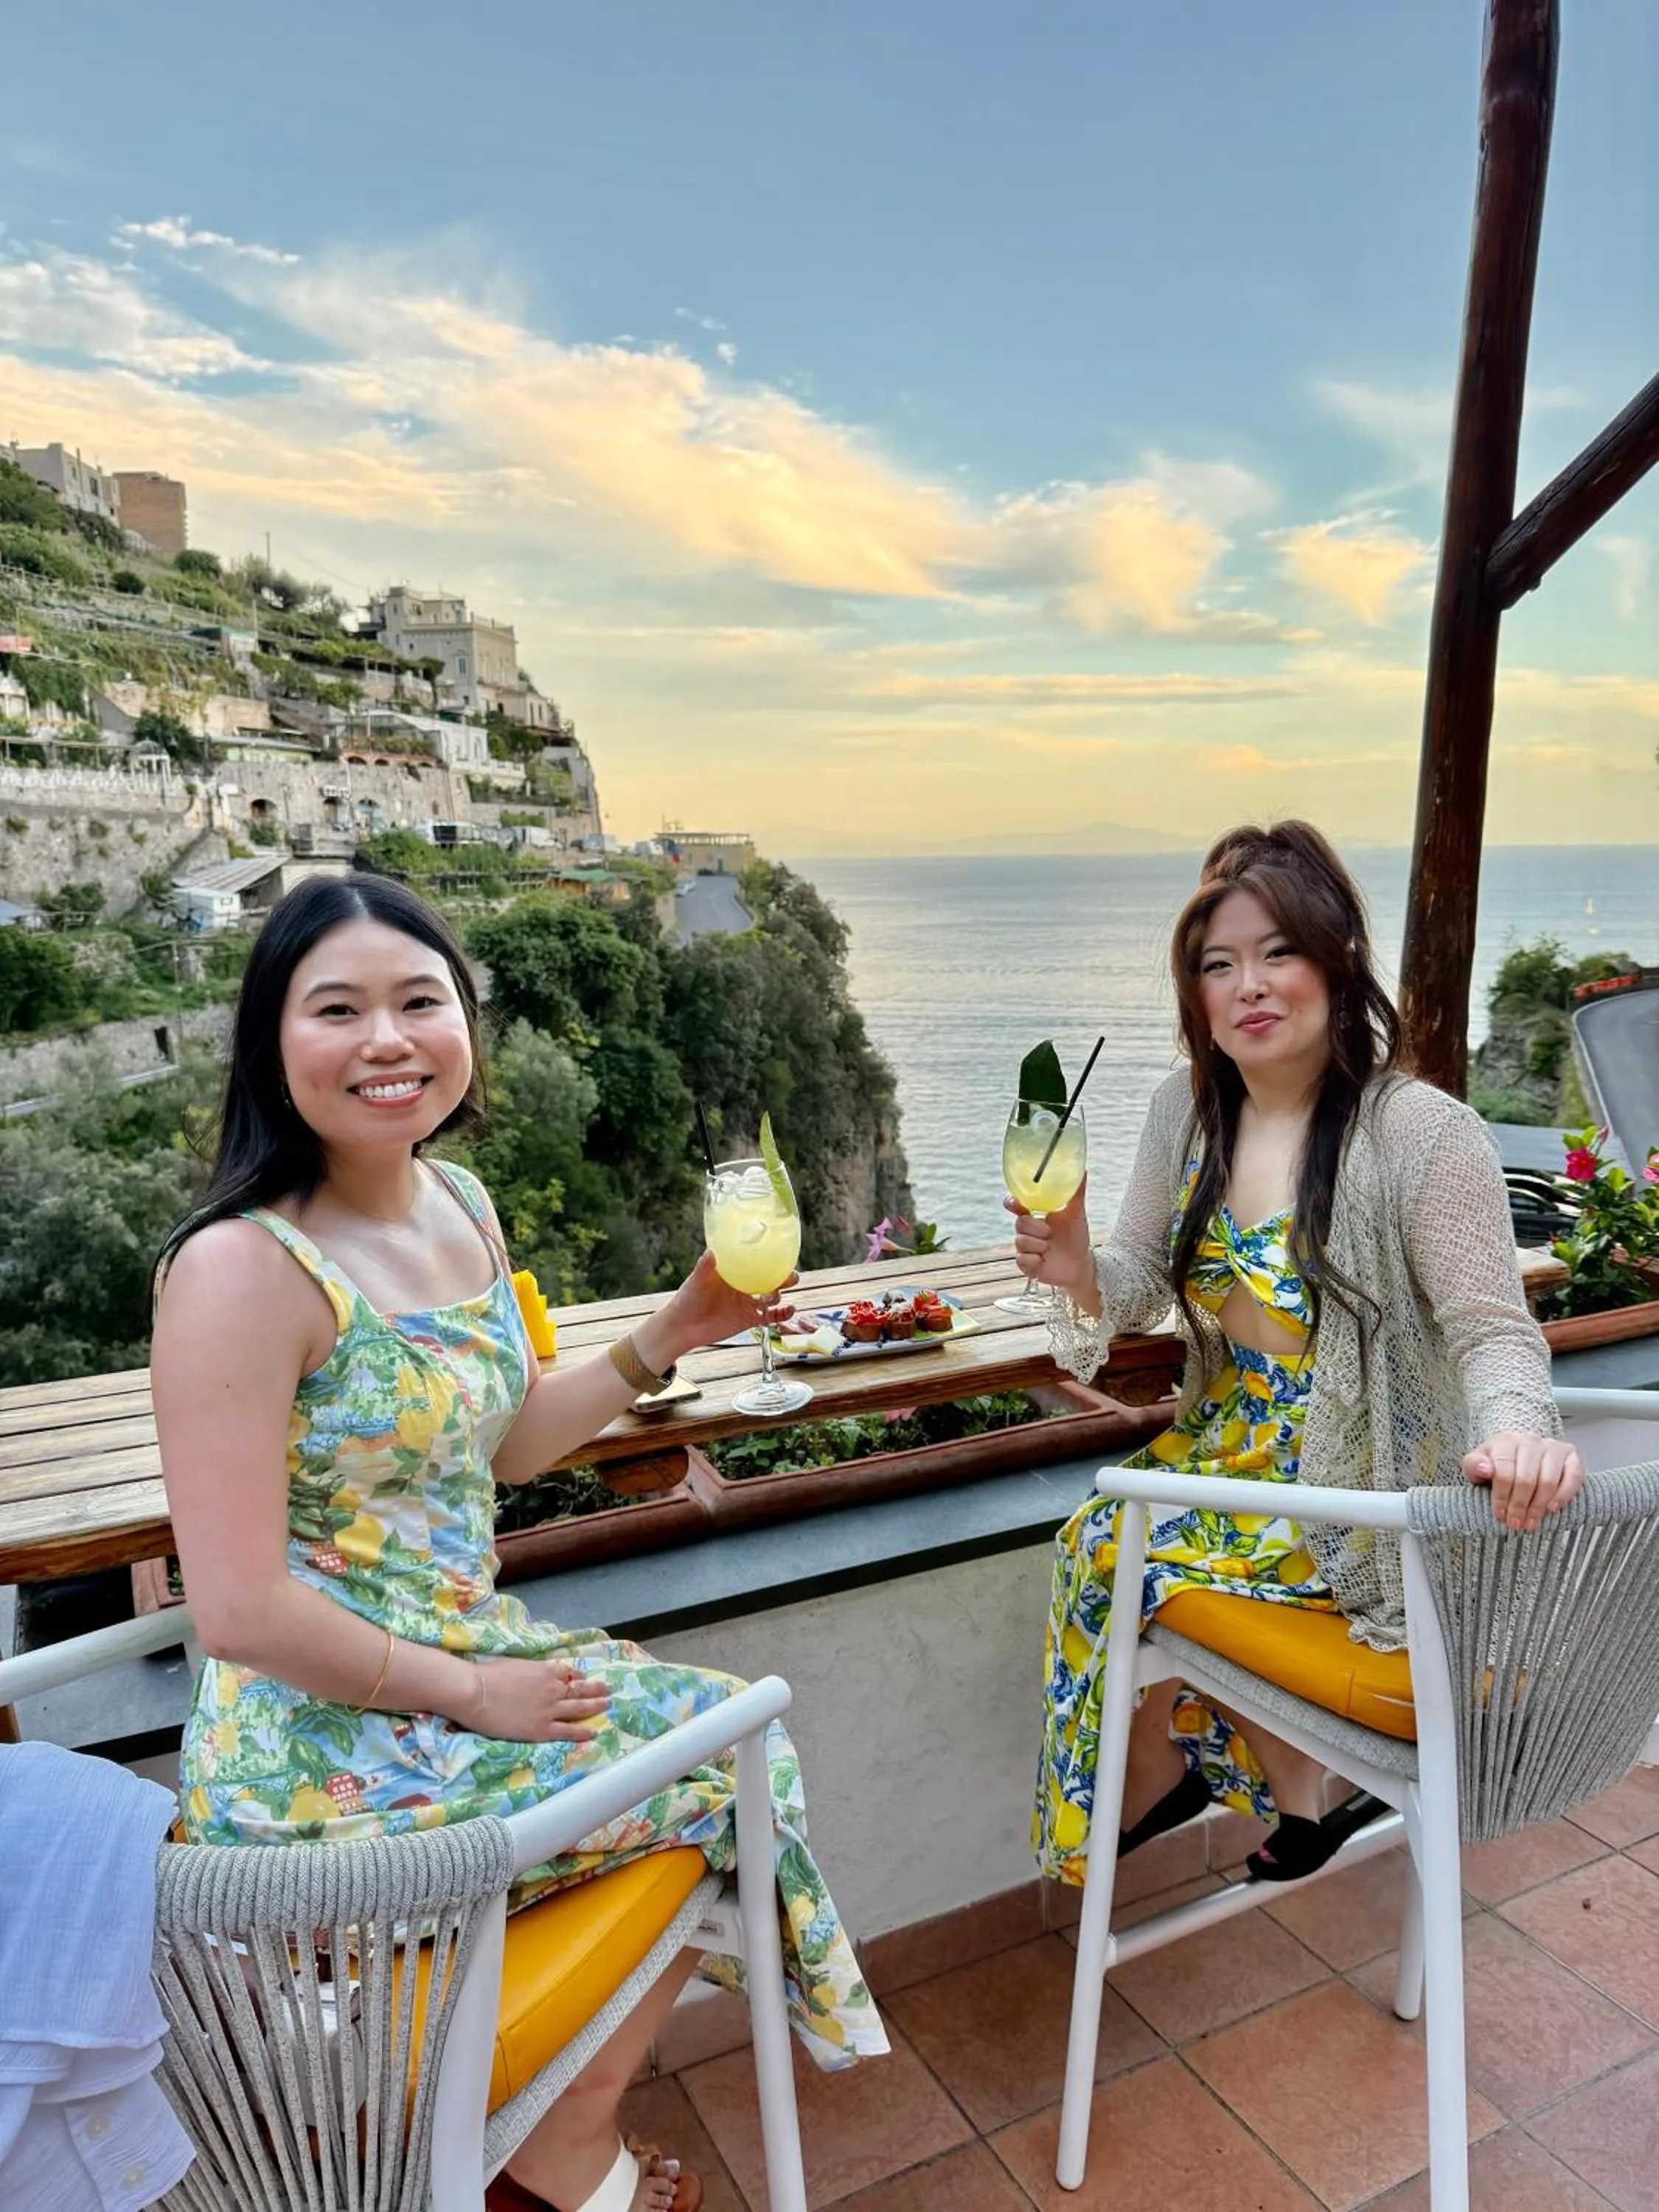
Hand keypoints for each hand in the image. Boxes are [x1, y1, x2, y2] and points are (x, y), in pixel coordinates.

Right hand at [469, 1655, 611, 1742]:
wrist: (476, 1694)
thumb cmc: (489, 1675)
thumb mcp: (515, 1664)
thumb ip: (532, 1670)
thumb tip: (536, 1674)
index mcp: (546, 1670)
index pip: (569, 1672)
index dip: (578, 1676)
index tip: (583, 1678)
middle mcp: (553, 1688)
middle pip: (581, 1689)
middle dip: (596, 1689)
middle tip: (608, 1689)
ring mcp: (550, 1710)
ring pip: (580, 1708)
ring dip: (596, 1706)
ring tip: (608, 1705)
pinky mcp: (542, 1729)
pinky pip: (568, 1731)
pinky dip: (583, 1732)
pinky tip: (593, 1732)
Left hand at [665, 1248, 797, 1353]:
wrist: (683, 1327)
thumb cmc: (687, 1299)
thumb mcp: (697, 1280)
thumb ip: (705, 1266)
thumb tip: (711, 1252)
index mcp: (734, 1271)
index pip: (756, 1260)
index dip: (770, 1257)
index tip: (782, 1253)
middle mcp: (743, 1284)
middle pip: (769, 1277)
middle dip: (783, 1276)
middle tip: (791, 1276)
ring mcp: (748, 1302)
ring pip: (772, 1296)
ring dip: (780, 1294)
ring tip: (775, 1295)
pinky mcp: (749, 1319)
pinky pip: (770, 1316)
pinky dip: (782, 1314)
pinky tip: (790, 1310)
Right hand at [1005, 1178, 1093, 1298]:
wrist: (1081, 1264)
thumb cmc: (1076, 1236)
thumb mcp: (1077, 1213)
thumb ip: (1076, 1192)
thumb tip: (1083, 1169)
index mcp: (1035, 1215)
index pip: (1015, 1204)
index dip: (1011, 1202)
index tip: (1017, 1204)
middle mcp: (1027, 1230)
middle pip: (1019, 1224)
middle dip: (1038, 1229)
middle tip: (1051, 1233)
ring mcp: (1025, 1248)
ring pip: (1020, 1242)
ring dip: (1039, 1246)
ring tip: (1051, 1249)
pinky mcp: (1026, 1266)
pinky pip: (1021, 1260)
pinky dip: (1035, 1261)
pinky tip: (1044, 1261)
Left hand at [1463, 1432, 1584, 1531]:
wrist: (1518, 1455)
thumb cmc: (1496, 1465)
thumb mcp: (1476, 1466)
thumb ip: (1474, 1466)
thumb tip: (1485, 1469)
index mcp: (1505, 1441)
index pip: (1504, 1471)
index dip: (1501, 1497)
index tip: (1500, 1515)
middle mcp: (1530, 1440)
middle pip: (1526, 1478)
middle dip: (1519, 1505)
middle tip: (1516, 1524)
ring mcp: (1552, 1446)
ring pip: (1548, 1480)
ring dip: (1539, 1506)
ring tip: (1531, 1522)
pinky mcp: (1571, 1454)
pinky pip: (1573, 1476)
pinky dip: (1564, 1495)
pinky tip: (1552, 1508)